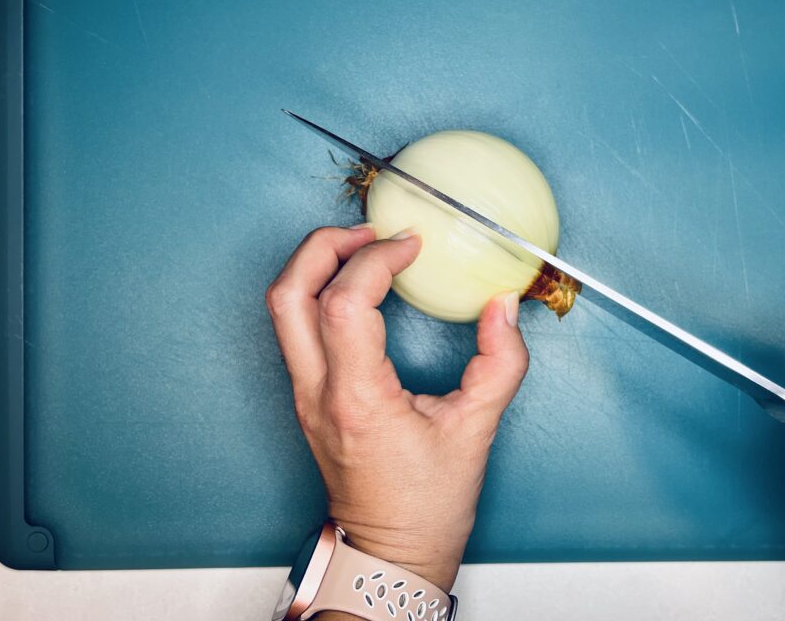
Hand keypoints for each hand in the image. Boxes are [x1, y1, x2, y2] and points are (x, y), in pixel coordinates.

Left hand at [266, 225, 527, 597]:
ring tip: (364, 250)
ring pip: (282, 308)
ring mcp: (304, 394)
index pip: (344, 303)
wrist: (389, 553)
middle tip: (371, 231)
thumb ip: (500, 362)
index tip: (411, 246)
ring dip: (317, 264)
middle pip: (289, 294)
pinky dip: (320, 290)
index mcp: (358, 400)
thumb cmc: (426, 506)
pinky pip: (296, 327)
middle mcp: (319, 393)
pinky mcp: (307, 396)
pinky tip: (360, 286)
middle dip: (325, 245)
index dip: (377, 260)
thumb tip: (502, 306)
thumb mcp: (478, 431)